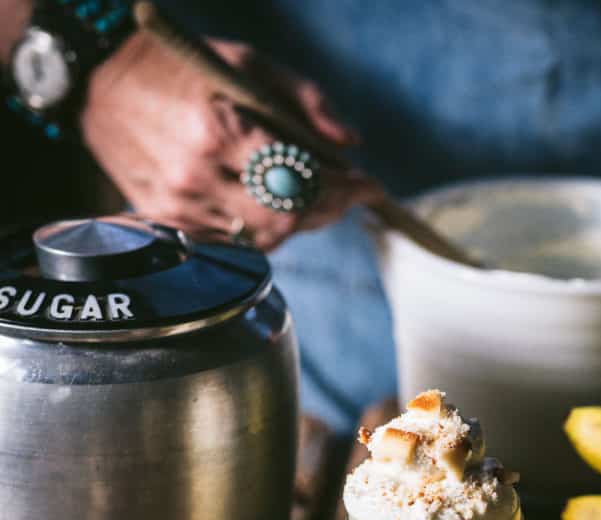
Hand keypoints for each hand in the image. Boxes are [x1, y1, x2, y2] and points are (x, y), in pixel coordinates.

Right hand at [80, 31, 382, 249]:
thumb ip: (306, 102)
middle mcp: (197, 174)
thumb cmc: (181, 66)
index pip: (300, 180)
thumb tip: (351, 143)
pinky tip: (270, 205)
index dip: (343, 190)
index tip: (369, 186)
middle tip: (346, 194)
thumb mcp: (248, 64)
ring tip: (311, 197)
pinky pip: (231, 243)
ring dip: (297, 223)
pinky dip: (261, 229)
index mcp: (219, 127)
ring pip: (261, 239)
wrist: (98, 81)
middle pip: (285, 221)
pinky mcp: (167, 220)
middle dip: (326, 211)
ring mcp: (179, 204)